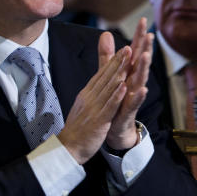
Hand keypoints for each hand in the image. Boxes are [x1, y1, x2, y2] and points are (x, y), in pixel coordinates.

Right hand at [57, 35, 129, 163]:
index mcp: (87, 94)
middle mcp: (90, 98)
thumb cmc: (77, 129)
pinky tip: (124, 86)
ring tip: (128, 60)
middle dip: (118, 61)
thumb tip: (95, 83)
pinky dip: (116, 96)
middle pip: (106, 77)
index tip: (123, 49)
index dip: (113, 62)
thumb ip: (91, 93)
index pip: (101, 75)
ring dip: (119, 72)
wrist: (67, 148)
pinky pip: (109, 107)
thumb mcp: (83, 106)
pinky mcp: (98, 121)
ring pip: (108, 88)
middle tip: (129, 47)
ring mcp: (94, 108)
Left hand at [105, 17, 153, 149]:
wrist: (116, 128)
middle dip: (145, 48)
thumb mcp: (111, 75)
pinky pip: (134, 103)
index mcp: (128, 73)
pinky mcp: (129, 111)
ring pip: (139, 80)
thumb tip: (105, 34)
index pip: (134, 52)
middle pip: (140, 63)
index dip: (138, 37)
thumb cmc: (117, 100)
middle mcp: (133, 83)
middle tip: (150, 34)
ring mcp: (132, 97)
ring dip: (143, 68)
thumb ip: (108, 56)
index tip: (143, 20)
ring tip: (146, 56)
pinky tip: (143, 89)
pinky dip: (138, 96)